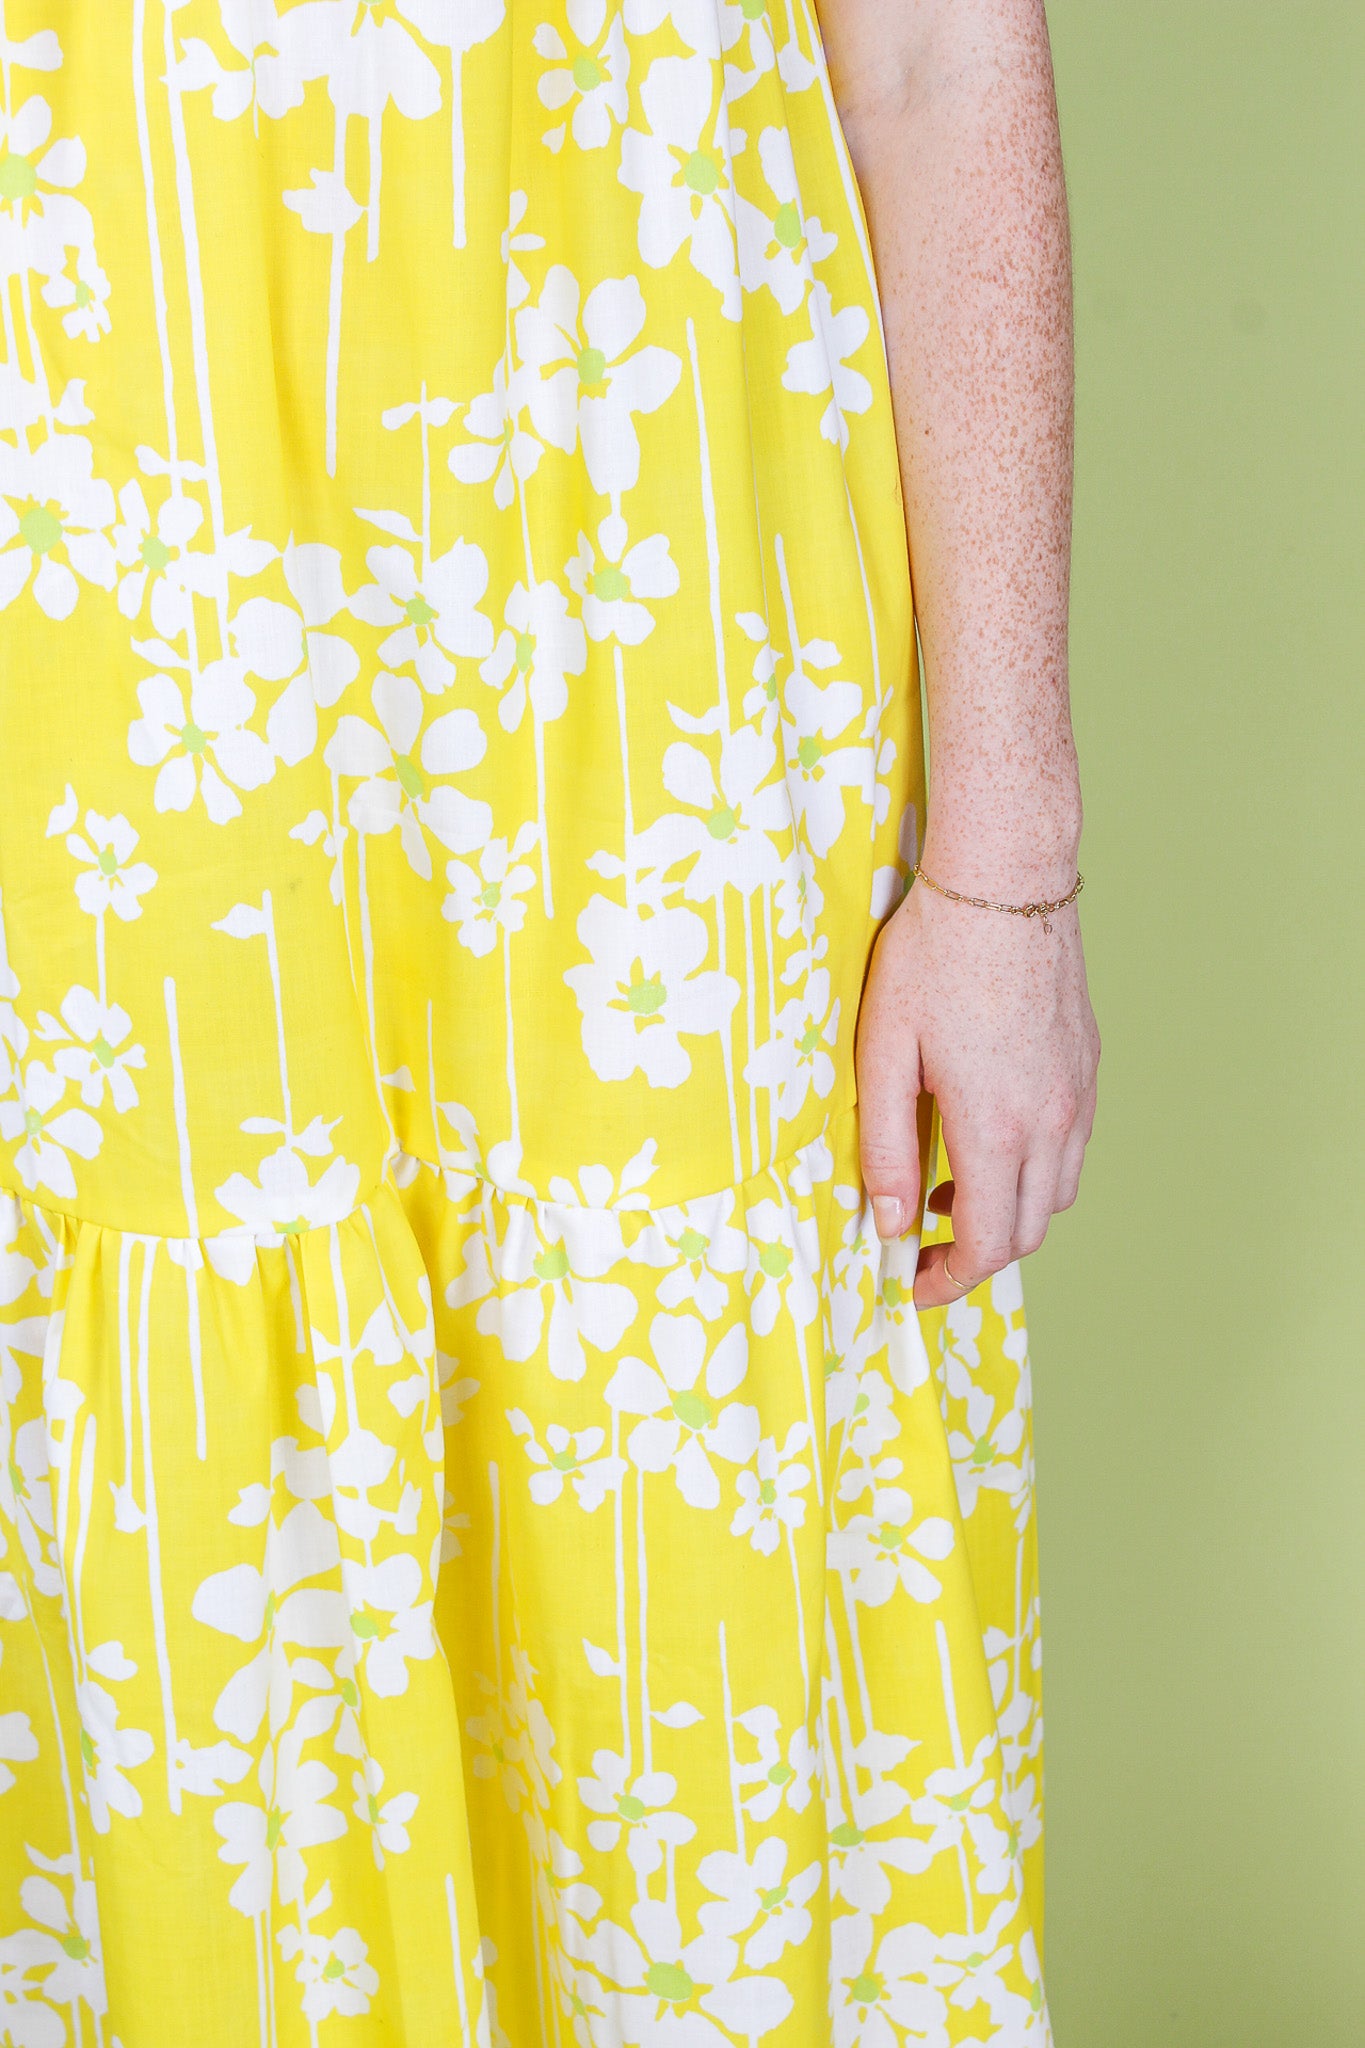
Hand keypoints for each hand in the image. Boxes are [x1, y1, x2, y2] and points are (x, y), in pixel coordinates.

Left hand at [854, 878, 1099, 1307]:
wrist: (1005, 881)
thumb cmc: (933, 958)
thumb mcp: (883, 1053)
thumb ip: (884, 1145)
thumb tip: (889, 1221)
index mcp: (996, 1126)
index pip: (989, 1245)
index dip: (950, 1280)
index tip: (913, 1282)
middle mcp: (1052, 1121)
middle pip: (1029, 1231)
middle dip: (978, 1255)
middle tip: (924, 1246)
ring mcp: (1078, 1093)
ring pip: (1058, 1192)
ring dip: (1010, 1212)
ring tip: (951, 1190)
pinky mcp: (1087, 1065)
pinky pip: (1071, 1146)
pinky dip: (1034, 1169)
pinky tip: (989, 1137)